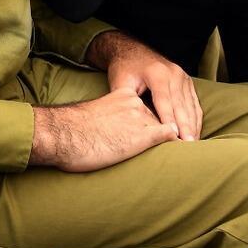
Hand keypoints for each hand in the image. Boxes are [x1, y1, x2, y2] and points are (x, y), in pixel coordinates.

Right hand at [30, 87, 176, 171]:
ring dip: (172, 141)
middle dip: (164, 133)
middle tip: (176, 145)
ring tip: (181, 152)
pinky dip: (178, 144)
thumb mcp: (95, 116)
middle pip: (159, 119)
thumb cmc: (72, 131)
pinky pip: (169, 138)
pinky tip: (184, 152)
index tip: (161, 136)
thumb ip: (110, 120)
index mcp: (123, 96)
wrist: (64, 134)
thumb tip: (109, 135)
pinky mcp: (143, 135)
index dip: (151, 126)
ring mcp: (141, 118)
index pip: (147, 110)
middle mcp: (135, 103)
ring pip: (166, 129)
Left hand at [87, 29, 201, 140]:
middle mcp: (173, 73)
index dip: (168, 121)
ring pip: (190, 105)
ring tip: (193, 145)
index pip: (164, 102)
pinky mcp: (187, 81)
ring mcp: (183, 76)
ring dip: (193, 126)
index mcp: (157, 73)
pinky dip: (195, 118)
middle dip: (185, 128)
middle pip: (181, 105)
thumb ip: (127, 102)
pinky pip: (194, 102)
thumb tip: (134, 126)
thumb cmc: (124, 68)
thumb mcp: (121, 83)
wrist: (131, 49)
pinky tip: (195, 133)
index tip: (172, 138)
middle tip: (187, 147)